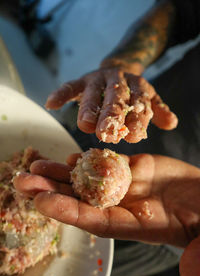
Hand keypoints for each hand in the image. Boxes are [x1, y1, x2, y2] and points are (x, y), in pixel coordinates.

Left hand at [13, 153, 199, 275]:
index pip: (96, 221)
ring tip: (36, 165)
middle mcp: (124, 206)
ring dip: (61, 173)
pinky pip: (108, 163)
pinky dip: (89, 159)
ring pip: (89, 179)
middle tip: (24, 180)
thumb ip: (196, 259)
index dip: (69, 212)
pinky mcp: (135, 168)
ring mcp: (127, 186)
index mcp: (135, 226)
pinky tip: (70, 157)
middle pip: (82, 199)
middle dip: (52, 190)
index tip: (42, 202)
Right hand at [46, 67, 177, 142]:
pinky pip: (70, 86)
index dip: (136, 119)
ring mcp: (98, 79)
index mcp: (137, 85)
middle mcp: (117, 80)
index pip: (138, 103)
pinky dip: (61, 94)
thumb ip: (157, 111)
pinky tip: (52, 103)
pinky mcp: (82, 80)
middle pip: (115, 99)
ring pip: (92, 94)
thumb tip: (172, 123)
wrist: (119, 69)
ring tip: (84, 125)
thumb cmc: (133, 92)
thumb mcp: (148, 99)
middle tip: (106, 134)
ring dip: (87, 109)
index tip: (134, 136)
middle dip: (110, 116)